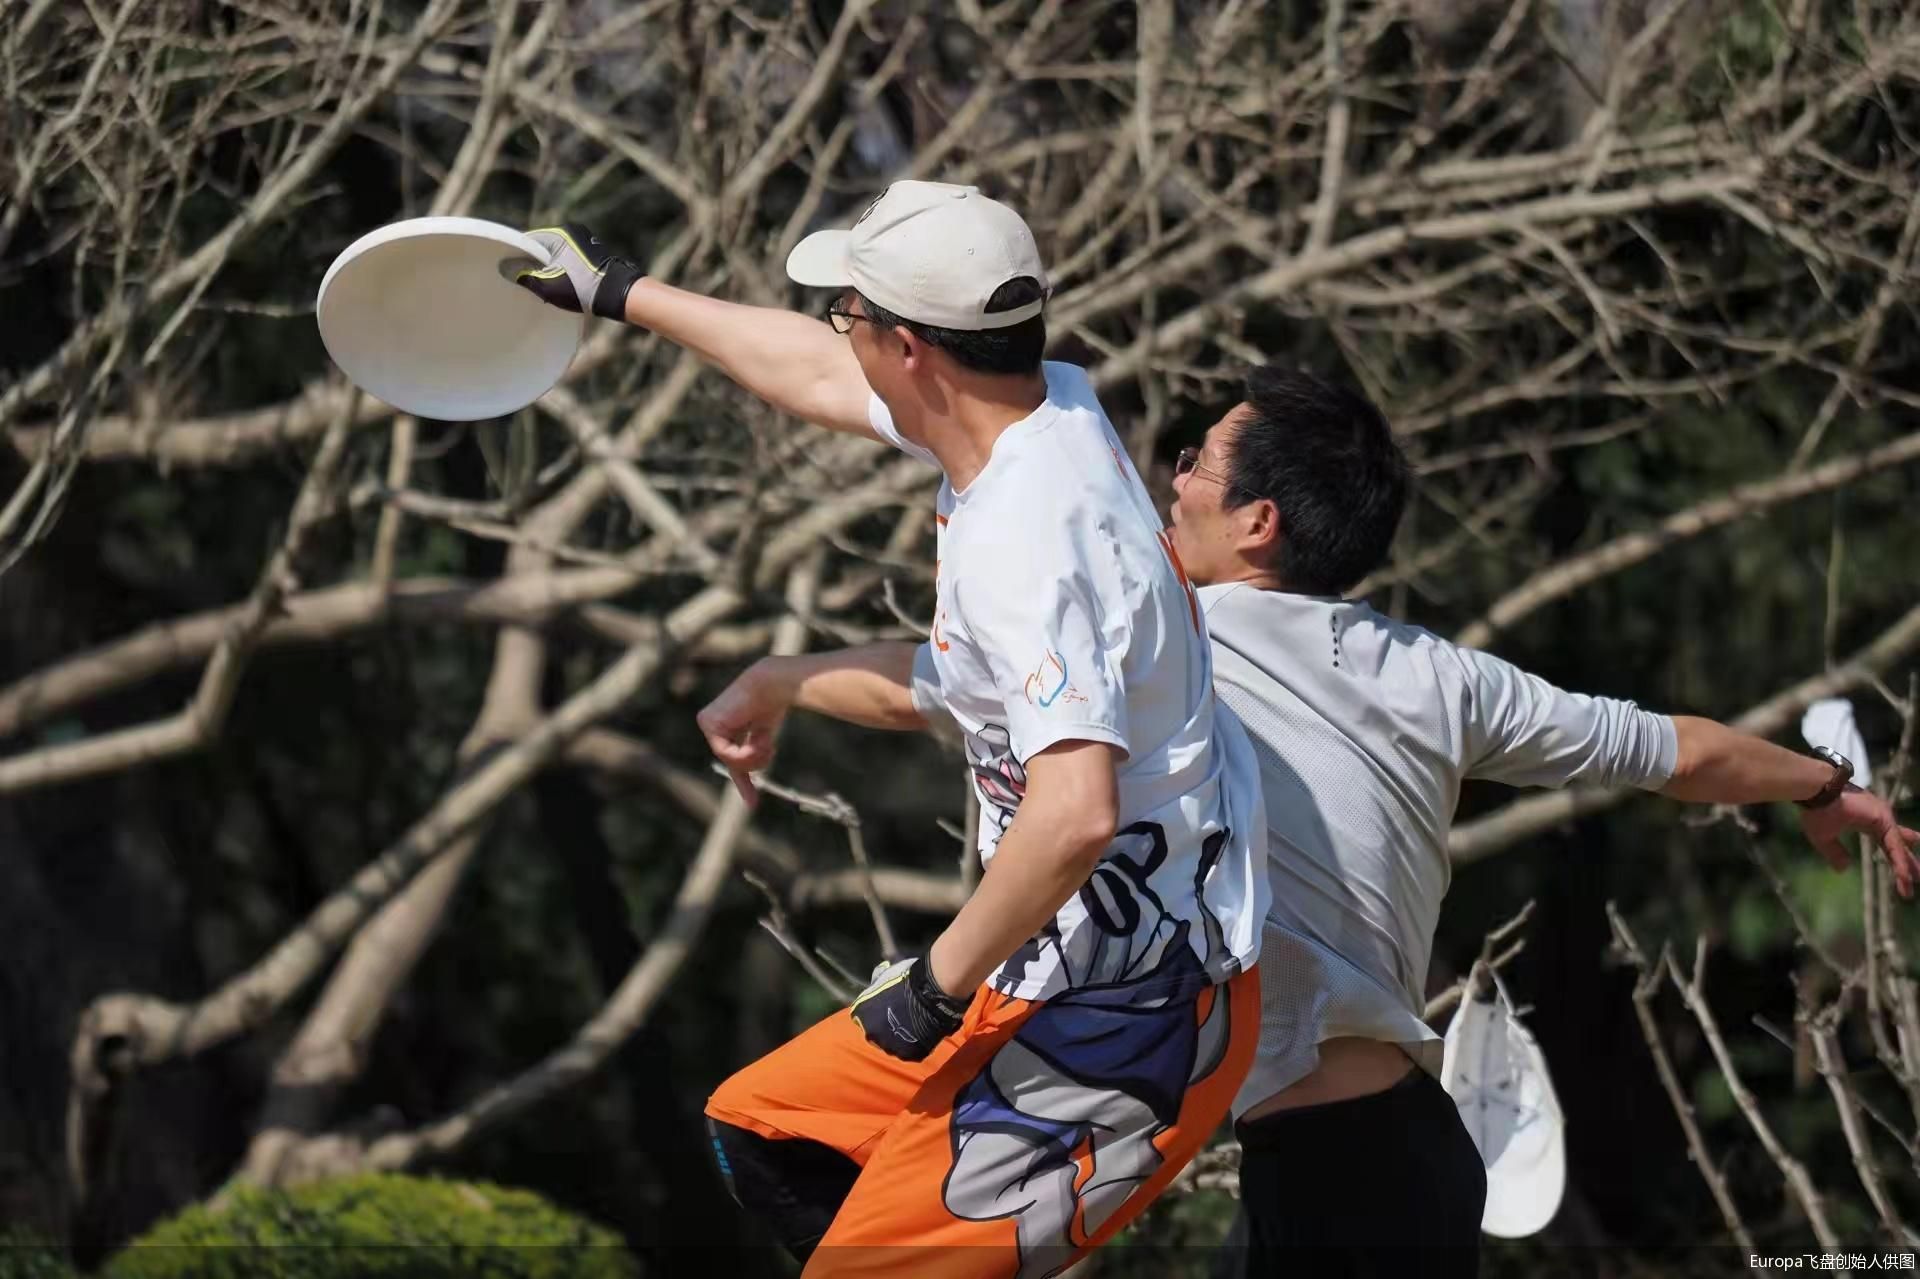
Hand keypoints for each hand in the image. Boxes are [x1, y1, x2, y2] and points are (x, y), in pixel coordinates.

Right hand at [511, 223, 643, 320]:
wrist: (617, 293)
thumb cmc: (581, 287)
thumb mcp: (547, 284)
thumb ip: (523, 275)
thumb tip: (505, 268)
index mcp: (559, 233)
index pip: (528, 240)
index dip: (516, 255)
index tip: (508, 269)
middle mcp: (573, 232)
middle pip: (542, 247)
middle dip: (532, 263)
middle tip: (524, 280)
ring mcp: (585, 241)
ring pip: (555, 254)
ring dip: (547, 268)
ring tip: (542, 285)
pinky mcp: (593, 253)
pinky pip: (568, 259)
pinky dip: (561, 269)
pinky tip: (559, 284)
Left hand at [695, 660, 793, 806]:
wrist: (773, 684)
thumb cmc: (772, 704)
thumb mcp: (761, 736)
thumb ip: (753, 755)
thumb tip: (757, 777)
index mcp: (724, 724)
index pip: (731, 758)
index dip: (743, 782)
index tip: (752, 803)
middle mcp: (711, 723)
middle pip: (732, 762)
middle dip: (754, 761)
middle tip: (770, 748)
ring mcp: (707, 722)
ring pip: (730, 760)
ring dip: (754, 757)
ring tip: (769, 741)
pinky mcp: (707, 723)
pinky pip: (727, 754)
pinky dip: (746, 753)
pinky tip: (760, 738)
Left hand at [849, 953, 973, 1061]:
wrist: (931, 993)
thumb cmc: (907, 979)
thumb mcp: (886, 974)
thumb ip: (877, 982)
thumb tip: (877, 981)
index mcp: (861, 1013)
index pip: (862, 1016)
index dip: (875, 1011)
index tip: (886, 1006)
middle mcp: (870, 1034)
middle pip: (875, 1033)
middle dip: (884, 1027)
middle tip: (900, 1017)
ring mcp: (890, 1047)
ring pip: (892, 1044)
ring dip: (899, 1037)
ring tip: (913, 1025)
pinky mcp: (908, 1055)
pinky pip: (909, 1050)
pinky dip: (915, 1044)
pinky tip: (922, 1033)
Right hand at [1800, 785, 1919, 898]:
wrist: (1816, 793)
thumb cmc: (1816, 811)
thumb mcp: (1824, 838)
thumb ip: (1835, 853)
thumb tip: (1844, 869)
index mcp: (1864, 822)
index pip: (1884, 842)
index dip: (1893, 854)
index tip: (1903, 866)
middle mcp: (1878, 819)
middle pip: (1895, 845)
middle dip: (1906, 861)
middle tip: (1917, 875)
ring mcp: (1883, 818)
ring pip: (1896, 848)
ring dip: (1905, 868)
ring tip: (1912, 884)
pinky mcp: (1884, 819)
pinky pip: (1894, 846)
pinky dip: (1900, 862)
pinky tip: (1904, 877)